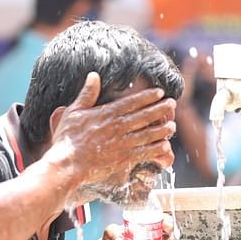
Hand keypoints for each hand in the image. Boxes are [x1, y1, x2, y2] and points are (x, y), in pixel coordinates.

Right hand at [45, 72, 176, 187]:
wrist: (67, 164)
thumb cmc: (67, 138)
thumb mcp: (73, 112)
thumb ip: (87, 94)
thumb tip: (93, 75)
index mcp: (107, 114)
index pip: (132, 102)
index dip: (148, 97)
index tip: (160, 93)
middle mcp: (118, 127)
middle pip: (145, 116)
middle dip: (161, 109)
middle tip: (173, 104)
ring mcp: (122, 143)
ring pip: (148, 134)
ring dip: (162, 129)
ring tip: (172, 125)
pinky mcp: (123, 159)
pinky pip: (144, 152)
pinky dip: (156, 148)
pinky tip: (165, 145)